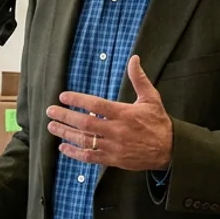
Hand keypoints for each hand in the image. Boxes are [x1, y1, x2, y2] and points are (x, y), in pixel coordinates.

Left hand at [46, 56, 172, 170]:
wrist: (169, 150)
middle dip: (65, 116)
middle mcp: (117, 131)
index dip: (77, 100)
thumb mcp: (151, 98)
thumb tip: (134, 58)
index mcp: (124, 114)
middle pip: (85, 124)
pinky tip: (63, 147)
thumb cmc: (158, 122)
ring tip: (52, 126)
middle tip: (50, 111)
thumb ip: (139, 79)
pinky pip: (90, 157)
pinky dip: (74, 153)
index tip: (63, 96)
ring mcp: (113, 147)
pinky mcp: (113, 160)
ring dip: (65, 133)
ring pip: (84, 141)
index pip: (96, 106)